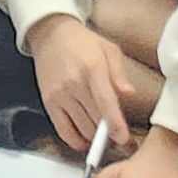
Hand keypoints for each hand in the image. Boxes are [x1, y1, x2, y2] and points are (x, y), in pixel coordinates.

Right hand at [29, 13, 143, 155]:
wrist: (51, 36)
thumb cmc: (83, 43)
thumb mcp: (108, 50)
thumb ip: (119, 74)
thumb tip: (129, 94)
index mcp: (92, 69)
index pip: (105, 103)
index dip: (115, 124)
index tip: (124, 139)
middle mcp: (74, 84)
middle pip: (95, 120)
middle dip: (109, 134)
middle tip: (118, 137)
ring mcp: (59, 95)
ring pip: (81, 129)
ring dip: (95, 138)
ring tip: (103, 135)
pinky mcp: (48, 103)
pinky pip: (63, 131)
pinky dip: (76, 140)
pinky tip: (85, 140)